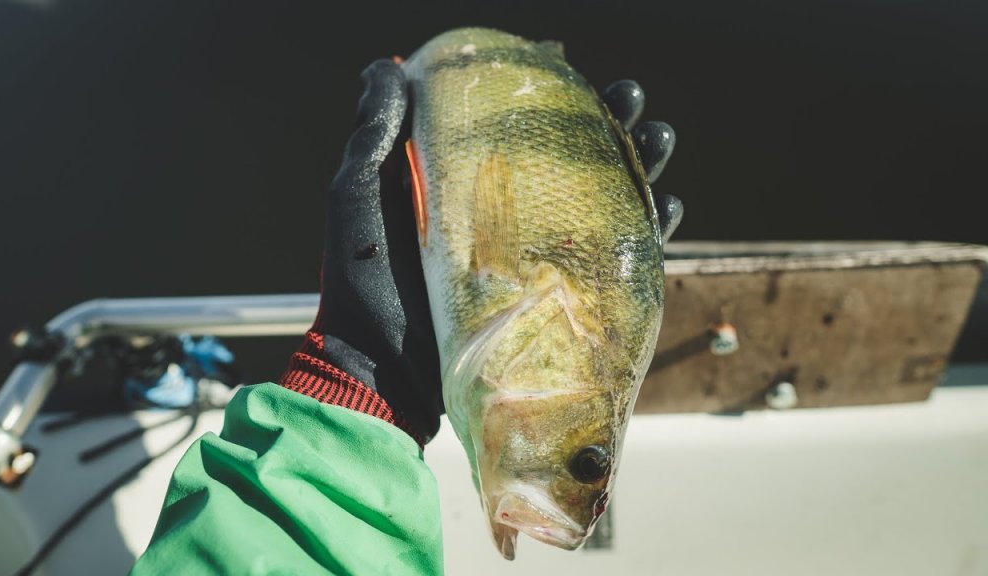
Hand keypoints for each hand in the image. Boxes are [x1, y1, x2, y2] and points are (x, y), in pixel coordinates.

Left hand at [280, 62, 681, 445]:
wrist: (379, 373)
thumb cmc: (361, 284)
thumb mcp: (359, 194)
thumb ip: (376, 131)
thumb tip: (390, 65)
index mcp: (466, 182)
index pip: (521, 126)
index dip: (553, 93)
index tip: (570, 64)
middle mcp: (507, 215)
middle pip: (573, 158)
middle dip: (612, 122)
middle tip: (634, 97)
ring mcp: (534, 257)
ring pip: (604, 202)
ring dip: (641, 167)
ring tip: (662, 139)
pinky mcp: (554, 298)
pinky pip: (613, 262)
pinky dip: (648, 236)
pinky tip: (671, 207)